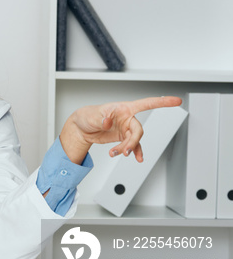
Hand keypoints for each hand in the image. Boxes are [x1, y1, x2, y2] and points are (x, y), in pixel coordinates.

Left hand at [60, 96, 181, 163]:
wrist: (81, 128)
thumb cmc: (87, 116)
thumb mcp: (93, 115)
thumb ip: (102, 118)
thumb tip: (108, 122)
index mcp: (123, 108)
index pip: (146, 104)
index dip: (162, 102)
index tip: (176, 100)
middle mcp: (127, 118)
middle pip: (138, 130)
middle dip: (132, 142)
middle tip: (124, 151)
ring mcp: (125, 128)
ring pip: (134, 140)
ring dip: (128, 148)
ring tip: (117, 154)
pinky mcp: (122, 137)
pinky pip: (132, 146)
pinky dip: (133, 152)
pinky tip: (133, 157)